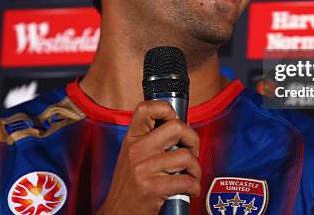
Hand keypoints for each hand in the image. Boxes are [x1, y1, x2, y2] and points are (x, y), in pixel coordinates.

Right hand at [95, 100, 200, 214]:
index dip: (166, 109)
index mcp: (131, 139)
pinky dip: (194, 186)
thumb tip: (180, 129)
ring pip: (186, 156)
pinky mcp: (153, 187)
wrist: (117, 214)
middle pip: (176, 127)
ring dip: (196, 169)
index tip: (176, 120)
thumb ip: (149, 141)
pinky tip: (190, 189)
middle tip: (192, 151)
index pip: (146, 108)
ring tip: (191, 175)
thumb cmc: (128, 188)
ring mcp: (144, 168)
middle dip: (192, 139)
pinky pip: (187, 180)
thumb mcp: (131, 157)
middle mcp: (136, 150)